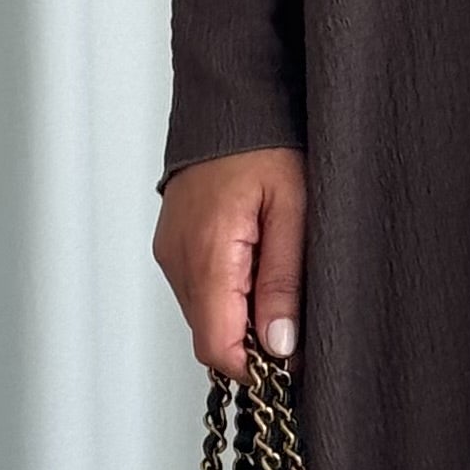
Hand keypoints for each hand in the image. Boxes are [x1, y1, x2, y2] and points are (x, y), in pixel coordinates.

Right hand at [152, 146, 306, 375]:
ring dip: (243, 318)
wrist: (231, 101)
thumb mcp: (295, 211)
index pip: (218, 347)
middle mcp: (178, 260)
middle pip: (211, 338)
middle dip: (254, 345)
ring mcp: (170, 253)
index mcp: (207, 255)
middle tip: (298, 321)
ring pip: (206, 317)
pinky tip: (259, 268)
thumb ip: (284, 281)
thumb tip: (279, 346)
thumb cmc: (267, 146)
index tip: (294, 364)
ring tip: (280, 284)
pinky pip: (200, 291)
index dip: (257, 368)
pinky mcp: (174, 246)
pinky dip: (230, 295)